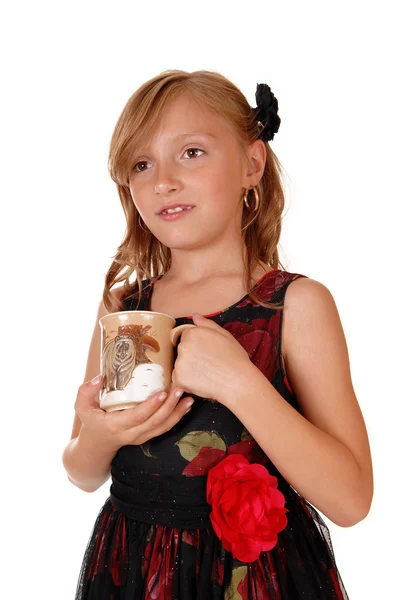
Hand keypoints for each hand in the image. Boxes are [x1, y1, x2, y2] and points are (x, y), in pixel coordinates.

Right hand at [74, 375, 193, 451]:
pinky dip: (177, 418)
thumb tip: (99, 378)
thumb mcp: (81, 407)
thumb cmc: (91, 422)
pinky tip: (186, 406)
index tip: (163, 392)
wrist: (96, 446)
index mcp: (115, 426)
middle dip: (170, 407)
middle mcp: (130, 434)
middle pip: (154, 422)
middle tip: (180, 390)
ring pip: (162, 428)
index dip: (151, 406)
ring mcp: (140, 437)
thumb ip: (85, 392)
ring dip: (178, 413)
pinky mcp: (147, 436)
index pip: (137, 416)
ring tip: (189, 399)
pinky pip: (164, 429)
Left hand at [171, 313, 252, 403]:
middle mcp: (183, 346)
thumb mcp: (224, 335)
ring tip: (207, 373)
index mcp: (193, 333)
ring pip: (180, 365)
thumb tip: (194, 316)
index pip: (187, 336)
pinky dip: (187, 381)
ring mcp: (180, 363)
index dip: (198, 345)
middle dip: (192, 356)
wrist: (238, 381)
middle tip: (209, 364)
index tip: (207, 353)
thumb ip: (207, 324)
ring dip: (189, 369)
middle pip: (182, 350)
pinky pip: (179, 378)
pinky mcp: (179, 378)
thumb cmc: (234, 358)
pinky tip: (202, 381)